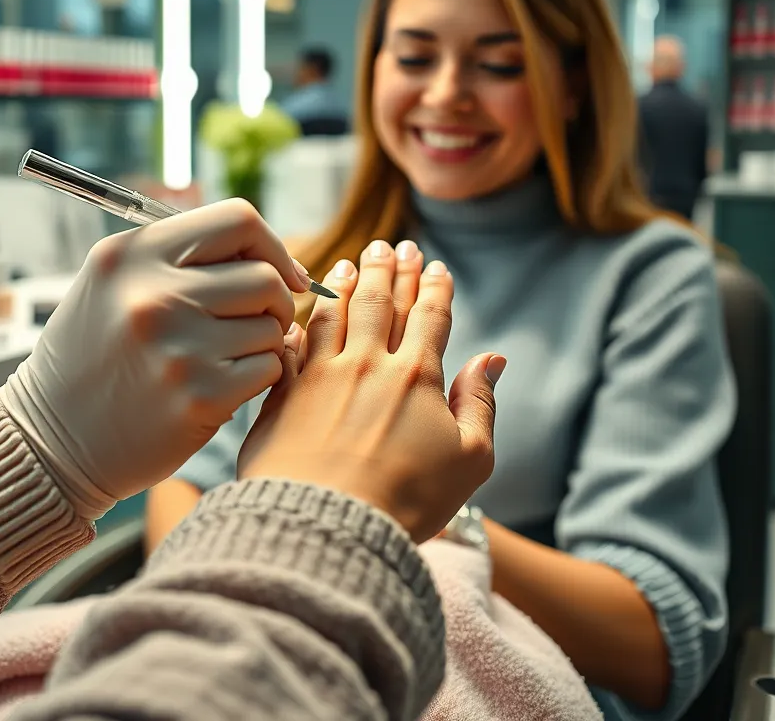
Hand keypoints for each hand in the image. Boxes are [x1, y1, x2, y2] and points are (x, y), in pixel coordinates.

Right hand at [0, 199, 311, 518]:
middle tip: (258, 320)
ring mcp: (178, 348)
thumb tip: (272, 255)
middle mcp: (154, 295)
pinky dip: (260, 375)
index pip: (237, 220)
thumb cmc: (97, 354)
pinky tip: (227, 384)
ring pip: (271, 326)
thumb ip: (181, 256)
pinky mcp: (200, 397)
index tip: (282, 272)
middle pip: (264, 276)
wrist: (52, 440)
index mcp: (134, 255)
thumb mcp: (114, 282)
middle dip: (276, 299)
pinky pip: (269, 367)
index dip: (271, 245)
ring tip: (228, 355)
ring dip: (264, 341)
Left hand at [238, 239, 505, 542]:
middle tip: (393, 244)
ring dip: (345, 284)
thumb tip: (492, 359)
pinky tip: (297, 312)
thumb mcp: (469, 461)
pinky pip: (290, 346)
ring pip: (334, 314)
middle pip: (381, 302)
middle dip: (390, 269)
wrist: (330, 529)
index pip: (429, 316)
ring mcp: (320, 376)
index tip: (435, 265)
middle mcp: (367, 364)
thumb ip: (480, 403)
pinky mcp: (283, 395)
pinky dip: (296, 323)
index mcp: (416, 377)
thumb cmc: (406, 503)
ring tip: (351, 262)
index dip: (434, 287)